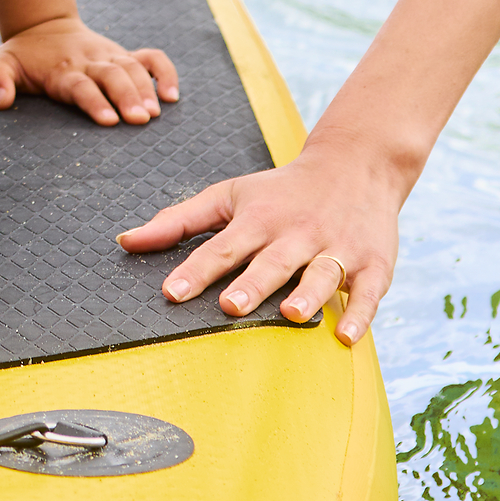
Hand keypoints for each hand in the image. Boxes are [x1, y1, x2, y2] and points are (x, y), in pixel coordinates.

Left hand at [0, 20, 179, 125]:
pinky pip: (150, 59)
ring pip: (132, 68)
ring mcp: (109, 56)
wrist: (43, 25)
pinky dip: (164, 72)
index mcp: (61, 68)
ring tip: (156, 114)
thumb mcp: (0, 65)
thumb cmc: (23, 56)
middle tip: (141, 121)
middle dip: (127, 96)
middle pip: (112, 76)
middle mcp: (89, 60)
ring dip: (146, 89)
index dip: (94, 101)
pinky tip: (173, 95)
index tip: (109, 120)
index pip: (79, 85)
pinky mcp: (123, 54)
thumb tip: (1, 102)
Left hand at [118, 148, 399, 342]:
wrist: (356, 164)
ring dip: (307, 294)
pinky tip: (345, 336)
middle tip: (230, 306)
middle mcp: (298, 232)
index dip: (197, 270)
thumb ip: (180, 220)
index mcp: (260, 218)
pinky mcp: (373, 263)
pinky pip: (368, 291)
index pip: (224, 246)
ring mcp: (337, 247)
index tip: (172, 293)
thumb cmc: (280, 190)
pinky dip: (359, 313)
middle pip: (273, 261)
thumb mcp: (231, 195)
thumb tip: (126, 241)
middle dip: (252, 283)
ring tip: (290, 315)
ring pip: (322, 273)